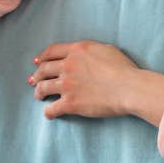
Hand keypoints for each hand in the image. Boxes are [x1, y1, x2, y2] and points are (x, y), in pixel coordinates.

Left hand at [29, 41, 163, 125]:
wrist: (129, 87)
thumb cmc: (124, 69)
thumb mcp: (106, 49)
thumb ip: (89, 50)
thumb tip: (83, 54)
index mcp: (77, 50)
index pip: (51, 51)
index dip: (41, 57)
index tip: (37, 62)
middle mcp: (68, 66)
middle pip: (44, 69)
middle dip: (37, 75)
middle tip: (34, 81)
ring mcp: (67, 84)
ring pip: (43, 87)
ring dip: (39, 92)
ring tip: (39, 96)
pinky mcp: (70, 103)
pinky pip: (51, 108)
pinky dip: (48, 112)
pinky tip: (49, 113)